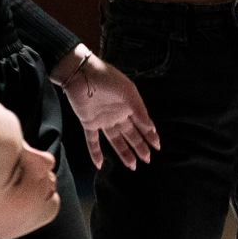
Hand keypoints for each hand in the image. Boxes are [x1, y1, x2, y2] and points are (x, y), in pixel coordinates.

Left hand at [53, 46, 159, 170]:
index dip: (149, 135)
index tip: (157, 146)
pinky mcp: (88, 122)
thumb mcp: (128, 92)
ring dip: (124, 153)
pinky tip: (100, 164)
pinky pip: (92, 141)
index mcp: (128, 105)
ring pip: (115, 140)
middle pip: (130, 134)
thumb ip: (139, 110)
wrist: (81, 72)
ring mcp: (103, 120)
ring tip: (133, 166)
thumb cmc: (107, 77)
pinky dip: (95, 153)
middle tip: (148, 160)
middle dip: (140, 146)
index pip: (142, 124)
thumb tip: (151, 128)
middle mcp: (117, 114)